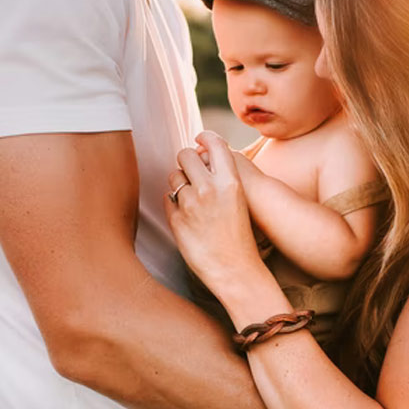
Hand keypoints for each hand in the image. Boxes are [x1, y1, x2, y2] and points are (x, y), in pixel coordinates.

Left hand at [164, 132, 262, 294]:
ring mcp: (190, 205)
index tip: (199, 139)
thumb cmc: (240, 235)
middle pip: (185, 154)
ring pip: (173, 176)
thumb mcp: (238, 199)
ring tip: (192, 198)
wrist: (236, 271)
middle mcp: (209, 189)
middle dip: (186, 160)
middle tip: (191, 171)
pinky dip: (174, 204)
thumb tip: (200, 153)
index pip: (214, 143)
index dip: (205, 137)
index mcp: (230, 182)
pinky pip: (168, 199)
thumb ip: (222, 176)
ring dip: (179, 182)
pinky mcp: (176, 220)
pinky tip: (188, 217)